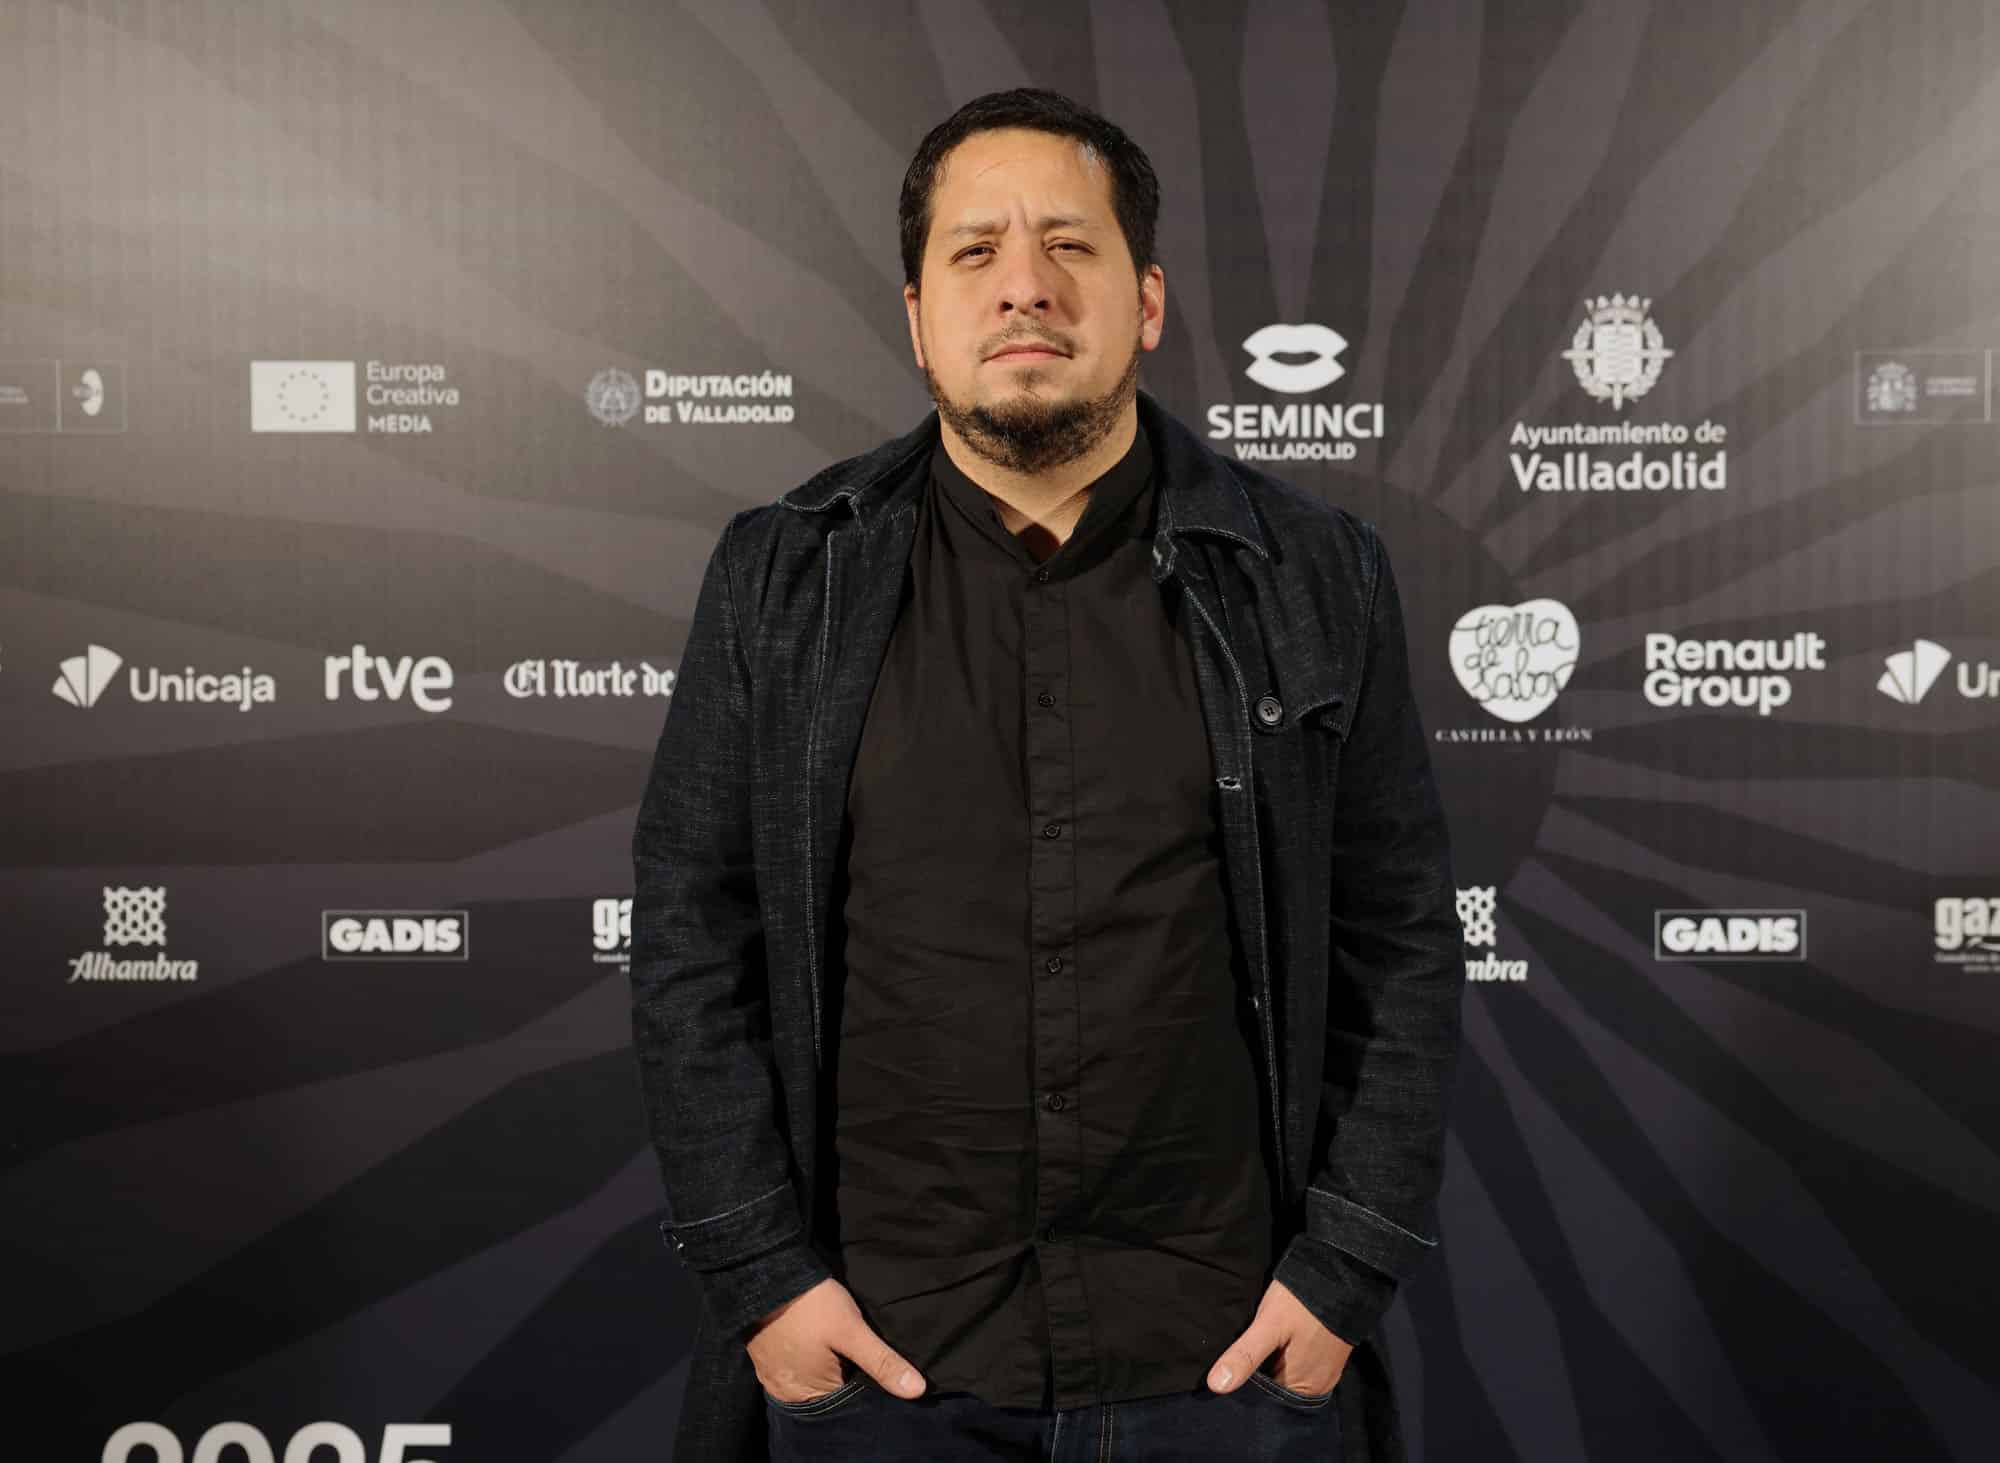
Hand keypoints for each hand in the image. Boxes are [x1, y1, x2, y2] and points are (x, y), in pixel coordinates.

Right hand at [744, 1277, 927, 1403]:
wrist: (767, 1272)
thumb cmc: (811, 1303)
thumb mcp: (852, 1330)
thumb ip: (883, 1362)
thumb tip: (916, 1391)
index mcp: (806, 1395)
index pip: (846, 1404)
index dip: (862, 1385)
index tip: (869, 1363)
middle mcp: (787, 1393)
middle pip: (828, 1393)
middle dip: (845, 1376)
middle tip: (854, 1350)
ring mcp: (773, 1376)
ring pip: (812, 1379)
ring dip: (826, 1367)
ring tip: (838, 1344)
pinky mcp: (766, 1358)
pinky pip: (795, 1367)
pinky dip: (808, 1358)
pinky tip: (817, 1340)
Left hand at [1205, 1279, 1353, 1395]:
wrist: (1341, 1271)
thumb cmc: (1302, 1301)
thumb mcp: (1268, 1325)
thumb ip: (1245, 1356)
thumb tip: (1216, 1386)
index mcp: (1305, 1387)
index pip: (1266, 1396)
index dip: (1248, 1379)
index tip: (1236, 1360)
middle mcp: (1319, 1384)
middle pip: (1278, 1384)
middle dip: (1261, 1369)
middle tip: (1248, 1342)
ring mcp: (1327, 1368)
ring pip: (1288, 1371)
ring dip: (1274, 1359)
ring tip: (1262, 1337)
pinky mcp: (1330, 1352)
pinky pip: (1302, 1360)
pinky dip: (1287, 1351)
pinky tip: (1279, 1335)